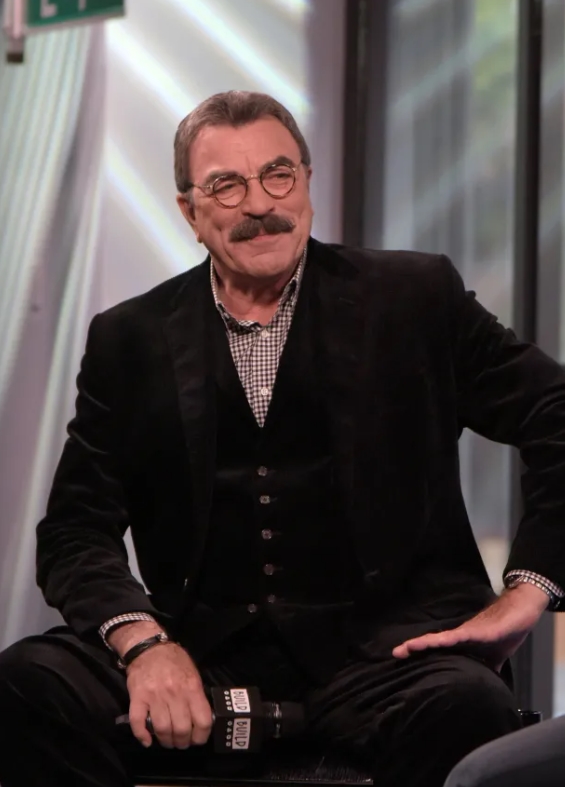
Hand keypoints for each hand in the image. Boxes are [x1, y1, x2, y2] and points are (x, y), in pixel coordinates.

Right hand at [126, 641, 212, 749]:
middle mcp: (175, 693)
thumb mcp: (193, 673)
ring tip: (167, 741)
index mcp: (191, 687)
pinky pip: (138, 723)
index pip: (202, 720)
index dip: (201, 736)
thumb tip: (201, 718)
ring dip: (165, 741)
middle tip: (181, 742)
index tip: (197, 739)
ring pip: (162, 729)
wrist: (149, 647)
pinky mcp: (137, 697)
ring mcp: (155, 696)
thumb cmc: (174, 660)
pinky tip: (147, 740)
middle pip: (182, 729)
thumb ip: (197, 695)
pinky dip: (142, 736)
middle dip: (182, 742)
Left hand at [392, 583, 549, 670]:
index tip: (402, 660)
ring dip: (424, 643)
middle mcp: (459, 637)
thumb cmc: (504, 632)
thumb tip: (484, 687)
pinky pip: (459, 636)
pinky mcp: (477, 631)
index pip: (437, 651)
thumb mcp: (494, 658)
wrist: (519, 613)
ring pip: (440, 638)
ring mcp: (466, 633)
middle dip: (414, 648)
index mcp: (461, 645)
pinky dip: (447, 640)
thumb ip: (486, 669)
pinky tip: (438, 642)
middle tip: (395, 654)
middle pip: (432, 643)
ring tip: (407, 647)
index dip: (420, 654)